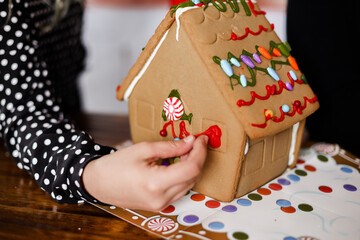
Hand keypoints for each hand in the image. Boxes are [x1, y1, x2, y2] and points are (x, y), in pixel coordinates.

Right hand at [82, 135, 208, 211]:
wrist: (99, 184)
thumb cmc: (116, 165)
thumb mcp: (143, 149)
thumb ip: (170, 147)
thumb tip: (190, 142)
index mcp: (155, 183)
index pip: (191, 168)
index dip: (200, 152)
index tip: (201, 139)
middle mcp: (161, 198)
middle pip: (193, 177)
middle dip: (197, 157)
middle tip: (194, 142)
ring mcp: (161, 205)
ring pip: (189, 184)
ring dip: (191, 167)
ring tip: (186, 151)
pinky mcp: (160, 206)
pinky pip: (179, 190)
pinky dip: (183, 176)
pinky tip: (178, 164)